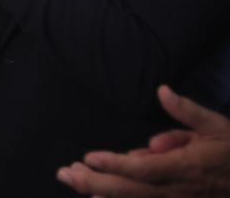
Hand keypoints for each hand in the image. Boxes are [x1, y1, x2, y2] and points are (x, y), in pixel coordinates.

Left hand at [57, 86, 229, 196]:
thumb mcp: (217, 125)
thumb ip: (187, 111)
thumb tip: (162, 91)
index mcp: (186, 166)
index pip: (145, 169)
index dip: (116, 165)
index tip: (89, 157)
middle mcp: (178, 189)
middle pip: (131, 191)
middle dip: (95, 183)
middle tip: (64, 172)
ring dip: (100, 192)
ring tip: (71, 178)